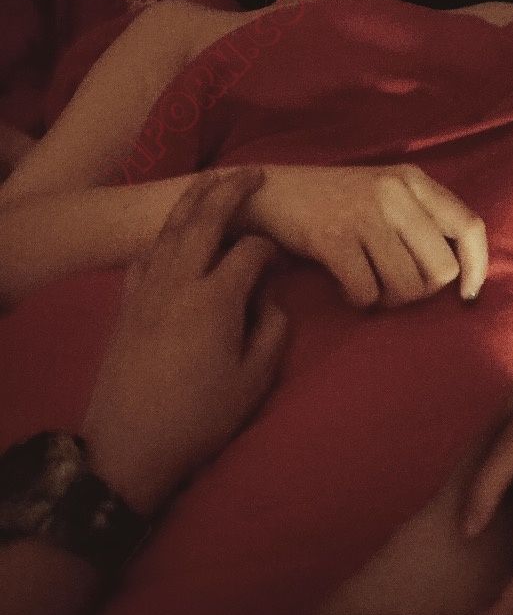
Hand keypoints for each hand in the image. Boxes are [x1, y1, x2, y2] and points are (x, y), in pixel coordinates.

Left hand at [83, 170, 286, 515]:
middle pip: (206, 218)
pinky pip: (146, 252)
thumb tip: (270, 300)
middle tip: (254, 171)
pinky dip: (164, 232)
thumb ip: (272, 331)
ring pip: (171, 228)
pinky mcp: (127, 301)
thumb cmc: (200, 416)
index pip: (250, 252)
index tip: (283, 260)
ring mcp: (147, 287)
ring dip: (195, 199)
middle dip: (231, 190)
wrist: (130, 443)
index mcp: (216, 298)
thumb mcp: (255, 380)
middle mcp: (179, 280)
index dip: (271, 250)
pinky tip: (172, 231)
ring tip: (215, 181)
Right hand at [246, 164, 487, 306]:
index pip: (469, 226)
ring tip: (368, 284)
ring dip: (388, 299)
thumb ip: (421, 219)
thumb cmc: (333, 201)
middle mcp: (394, 193)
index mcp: (413, 180)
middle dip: (420, 292)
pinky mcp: (333, 238)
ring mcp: (363, 214)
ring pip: (406, 287)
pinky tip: (345, 286)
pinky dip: (359, 300)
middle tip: (394, 287)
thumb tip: (457, 273)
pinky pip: (367, 293)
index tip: (468, 295)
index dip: (477, 267)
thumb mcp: (384, 193)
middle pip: (441, 270)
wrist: (269, 192)